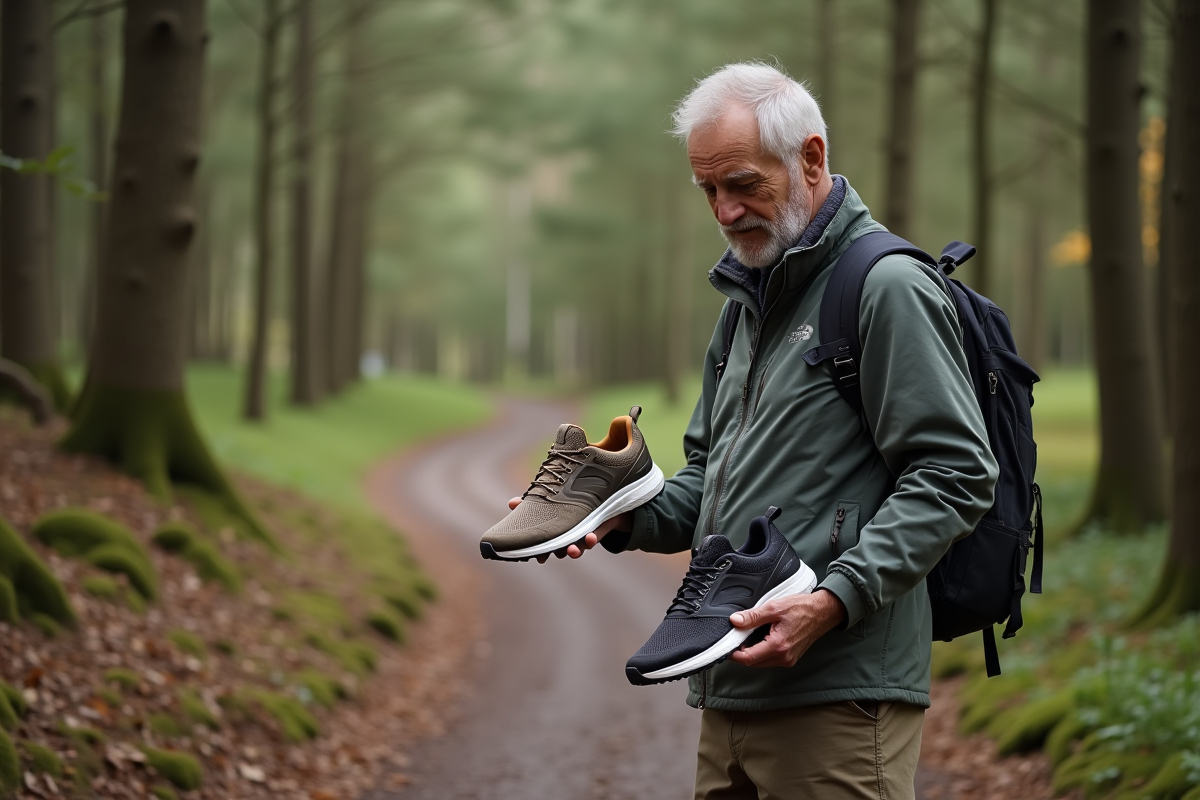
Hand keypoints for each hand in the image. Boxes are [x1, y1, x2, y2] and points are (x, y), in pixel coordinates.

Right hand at [506, 497, 632, 563]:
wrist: (601, 500)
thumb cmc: (568, 502)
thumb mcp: (550, 499)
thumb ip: (531, 502)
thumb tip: (511, 503)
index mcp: (554, 532)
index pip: (544, 545)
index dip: (539, 552)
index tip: (537, 557)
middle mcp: (566, 538)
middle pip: (559, 550)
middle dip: (554, 552)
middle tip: (548, 556)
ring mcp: (580, 537)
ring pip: (576, 549)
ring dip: (574, 551)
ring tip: (571, 550)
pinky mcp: (595, 532)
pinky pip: (593, 540)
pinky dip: (591, 540)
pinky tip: (590, 537)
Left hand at [727, 589, 846, 668]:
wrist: (823, 612)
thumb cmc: (802, 608)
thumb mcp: (774, 607)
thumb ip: (753, 616)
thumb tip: (735, 621)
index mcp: (778, 646)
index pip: (748, 658)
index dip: (734, 654)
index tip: (726, 645)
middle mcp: (783, 658)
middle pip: (753, 662)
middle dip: (740, 653)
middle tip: (734, 637)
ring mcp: (788, 660)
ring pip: (761, 662)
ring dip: (751, 652)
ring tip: (746, 636)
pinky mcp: (790, 658)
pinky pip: (769, 659)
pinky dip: (761, 651)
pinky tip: (759, 638)